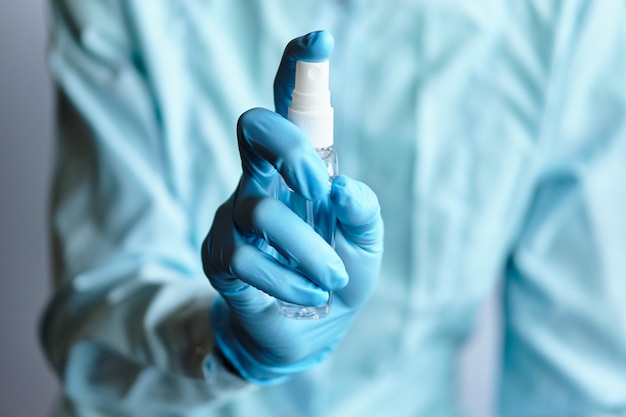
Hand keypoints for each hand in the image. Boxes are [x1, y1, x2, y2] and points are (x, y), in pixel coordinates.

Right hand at [201, 31, 383, 383]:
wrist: (304, 332)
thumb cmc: (334, 277)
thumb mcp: (364, 248)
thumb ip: (363, 214)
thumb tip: (343, 188)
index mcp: (299, 171)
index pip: (291, 109)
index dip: (299, 71)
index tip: (321, 38)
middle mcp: (260, 182)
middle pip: (253, 128)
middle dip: (290, 148)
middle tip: (319, 187)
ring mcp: (233, 218)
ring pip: (260, 211)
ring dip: (307, 249)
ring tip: (331, 279)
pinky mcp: (219, 258)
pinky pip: (248, 260)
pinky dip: (289, 279)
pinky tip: (308, 292)